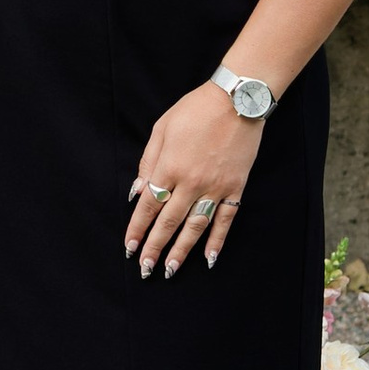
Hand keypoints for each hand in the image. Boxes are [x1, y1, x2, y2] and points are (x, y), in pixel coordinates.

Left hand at [126, 83, 263, 278]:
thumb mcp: (162, 128)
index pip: (148, 206)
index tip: (130, 247)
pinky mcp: (235, 188)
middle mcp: (190, 182)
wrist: (238, 100)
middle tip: (145, 268)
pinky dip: (217, 240)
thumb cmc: (195, 109)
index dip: (137, 229)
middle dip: (154, 247)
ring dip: (181, 250)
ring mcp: (215, 187)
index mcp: (168, 167)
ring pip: (195, 227)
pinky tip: (208, 258)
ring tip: (170, 270)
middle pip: (168, 222)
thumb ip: (148, 161)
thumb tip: (136, 191)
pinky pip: (225, 220)